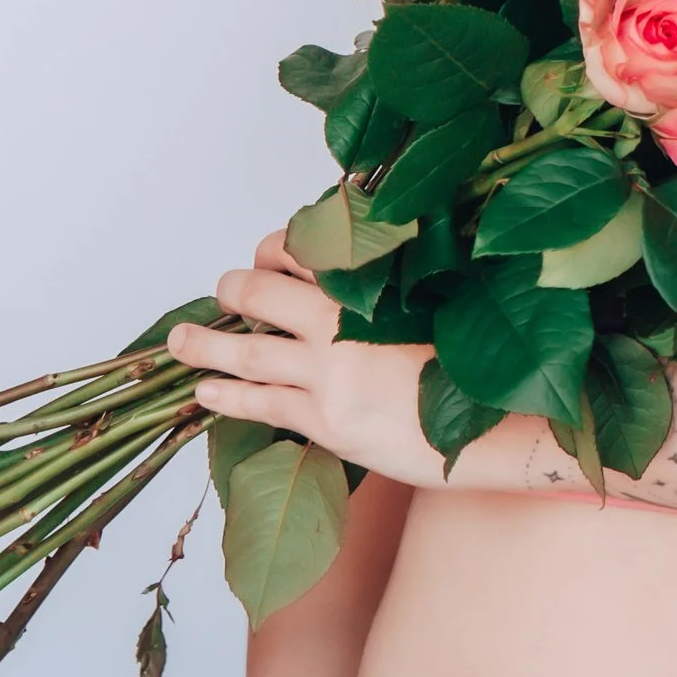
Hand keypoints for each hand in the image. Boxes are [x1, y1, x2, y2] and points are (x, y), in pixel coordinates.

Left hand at [174, 236, 445, 484]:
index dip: (273, 252)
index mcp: (372, 284)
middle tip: (221, 291)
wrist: (497, 426)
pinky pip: (262, 404)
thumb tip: (341, 276)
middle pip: (263, 296)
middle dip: (234, 292)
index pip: (302, 251)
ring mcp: (332, 374)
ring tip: (179, 341)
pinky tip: (206, 392)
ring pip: (250, 354)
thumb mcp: (431, 307)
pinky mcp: (327, 421)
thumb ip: (384, 291)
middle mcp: (345, 322)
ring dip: (207, 346)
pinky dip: (228, 396)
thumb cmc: (471, 365)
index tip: (265, 259)